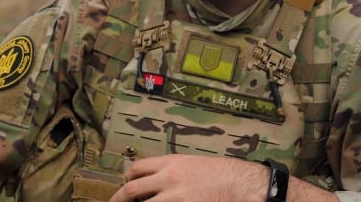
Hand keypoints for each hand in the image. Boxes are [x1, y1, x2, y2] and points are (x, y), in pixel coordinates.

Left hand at [108, 154, 267, 201]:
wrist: (242, 184)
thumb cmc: (224, 174)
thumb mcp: (195, 164)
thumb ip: (175, 171)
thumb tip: (160, 181)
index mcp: (171, 163)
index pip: (137, 168)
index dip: (128, 178)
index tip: (126, 184)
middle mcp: (167, 179)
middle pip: (130, 189)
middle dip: (118, 199)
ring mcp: (173, 198)